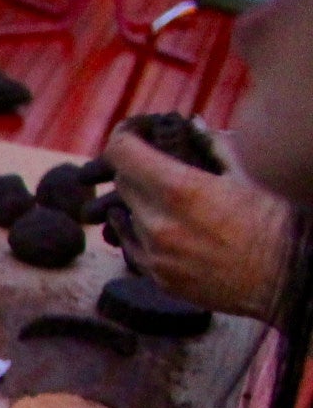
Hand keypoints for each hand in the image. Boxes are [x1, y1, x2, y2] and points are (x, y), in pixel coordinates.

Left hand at [103, 128, 292, 319]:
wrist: (284, 281)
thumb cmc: (274, 226)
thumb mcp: (246, 178)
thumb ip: (214, 149)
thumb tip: (194, 126)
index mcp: (181, 190)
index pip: (122, 153)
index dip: (125, 136)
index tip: (134, 133)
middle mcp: (159, 223)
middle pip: (123, 182)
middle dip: (136, 167)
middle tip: (155, 162)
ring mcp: (154, 255)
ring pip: (126, 215)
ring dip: (141, 203)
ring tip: (168, 199)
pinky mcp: (156, 278)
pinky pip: (132, 246)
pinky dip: (141, 232)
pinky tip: (164, 226)